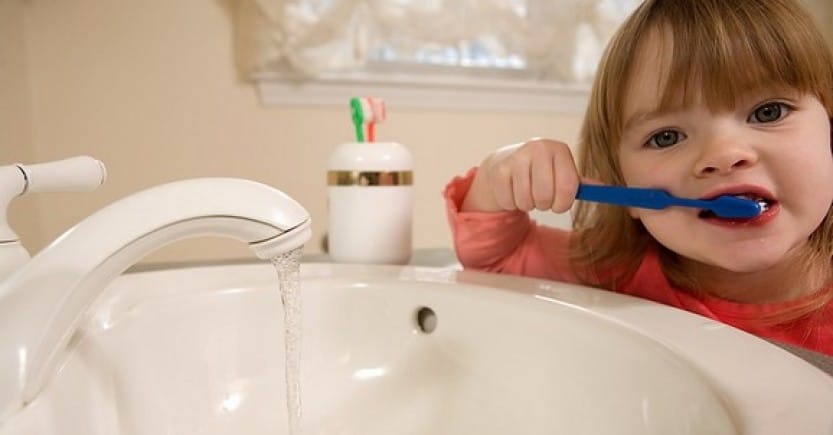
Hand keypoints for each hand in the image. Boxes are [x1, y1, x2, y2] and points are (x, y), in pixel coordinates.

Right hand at [461, 138, 579, 212]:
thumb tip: (605, 191)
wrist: (506, 161)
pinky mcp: (499, 171)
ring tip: (526, 192)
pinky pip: (509, 202)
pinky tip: (512, 190)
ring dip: (527, 204)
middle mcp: (538, 148)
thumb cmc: (541, 171)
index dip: (564, 203)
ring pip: (526, 201)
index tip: (559, 204)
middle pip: (545, 196)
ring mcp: (516, 158)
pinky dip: (511, 203)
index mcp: (559, 149)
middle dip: (544, 205)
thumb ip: (581, 184)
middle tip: (541, 198)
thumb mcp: (561, 173)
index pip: (568, 186)